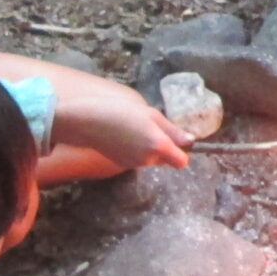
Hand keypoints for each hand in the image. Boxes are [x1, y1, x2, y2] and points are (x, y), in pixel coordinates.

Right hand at [54, 73, 192, 169]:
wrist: (85, 122)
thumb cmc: (119, 111)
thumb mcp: (150, 114)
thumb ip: (171, 130)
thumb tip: (191, 141)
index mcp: (158, 146)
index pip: (181, 162)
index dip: (181, 152)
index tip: (175, 138)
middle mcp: (148, 160)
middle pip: (165, 159)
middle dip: (163, 146)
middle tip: (149, 125)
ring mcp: (133, 164)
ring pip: (151, 158)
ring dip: (148, 147)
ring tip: (134, 127)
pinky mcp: (121, 164)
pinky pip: (137, 158)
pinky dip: (135, 149)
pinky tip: (123, 135)